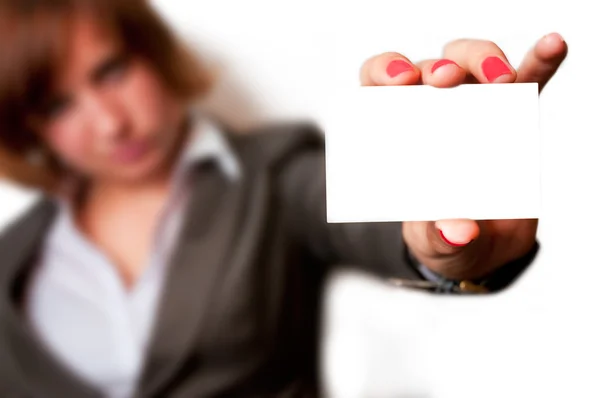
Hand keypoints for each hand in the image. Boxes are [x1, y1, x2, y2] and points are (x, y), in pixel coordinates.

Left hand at [359, 33, 567, 280]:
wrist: (476, 249)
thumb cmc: (440, 236)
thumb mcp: (433, 243)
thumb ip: (439, 236)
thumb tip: (457, 231)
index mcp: (396, 135)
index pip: (377, 87)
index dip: (383, 73)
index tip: (400, 81)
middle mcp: (429, 113)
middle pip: (426, 69)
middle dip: (437, 67)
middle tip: (446, 80)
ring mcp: (470, 109)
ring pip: (470, 65)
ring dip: (483, 61)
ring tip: (501, 80)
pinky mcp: (511, 116)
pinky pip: (526, 81)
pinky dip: (538, 63)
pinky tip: (552, 47)